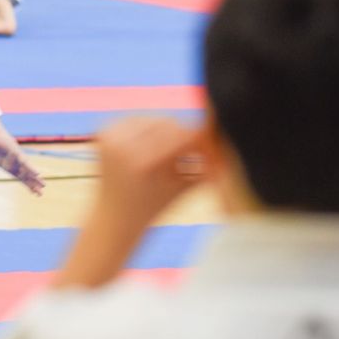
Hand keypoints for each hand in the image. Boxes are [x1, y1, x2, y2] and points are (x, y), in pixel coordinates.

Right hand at [0, 119, 43, 194]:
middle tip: (41, 193)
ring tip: (43, 185)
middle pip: (26, 175)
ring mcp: (16, 156)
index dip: (27, 185)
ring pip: (27, 169)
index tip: (34, 193)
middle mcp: (14, 162)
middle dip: (33, 184)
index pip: (20, 177)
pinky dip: (30, 168)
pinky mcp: (15, 151)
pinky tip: (37, 174)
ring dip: (35, 177)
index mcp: (7, 165)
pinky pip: (23, 161)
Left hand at [56, 117, 204, 288]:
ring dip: (168, 133)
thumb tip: (235, 150)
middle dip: (184, 138)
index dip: (202, 141)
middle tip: (195, 153)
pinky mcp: (104, 131)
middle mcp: (122, 144)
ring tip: (172, 155)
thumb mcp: (183, 187)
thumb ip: (208, 168)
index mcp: (142, 162)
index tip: (214, 149)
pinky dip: (150, 131)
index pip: (183, 136)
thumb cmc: (154, 208)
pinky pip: (138, 120)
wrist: (113, 218)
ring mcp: (110, 135)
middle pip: (170, 124)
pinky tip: (153, 149)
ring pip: (155, 120)